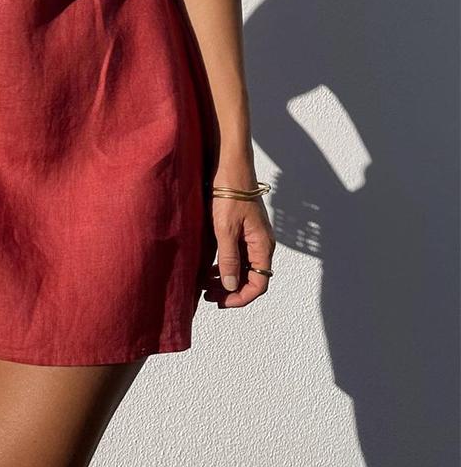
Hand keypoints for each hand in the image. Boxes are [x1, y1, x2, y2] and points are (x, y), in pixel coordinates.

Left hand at [202, 164, 276, 308]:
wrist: (229, 165)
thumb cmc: (229, 193)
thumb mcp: (225, 228)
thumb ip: (229, 258)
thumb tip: (230, 286)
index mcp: (262, 245)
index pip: (259, 284)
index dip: (240, 297)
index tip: (219, 301)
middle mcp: (261, 244)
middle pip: (251, 278)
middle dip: (231, 290)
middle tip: (207, 295)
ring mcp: (253, 236)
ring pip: (244, 268)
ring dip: (227, 279)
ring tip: (205, 284)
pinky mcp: (243, 229)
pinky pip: (238, 255)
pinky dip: (225, 265)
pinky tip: (208, 268)